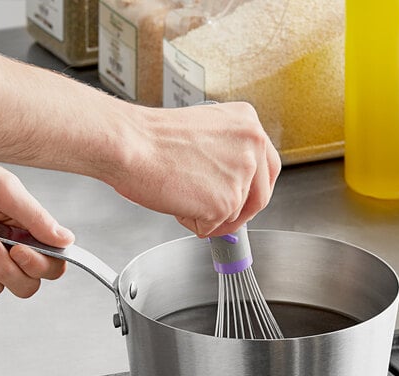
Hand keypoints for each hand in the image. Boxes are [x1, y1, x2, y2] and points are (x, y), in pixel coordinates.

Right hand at [112, 101, 280, 237]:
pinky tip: (176, 201)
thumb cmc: (152, 138)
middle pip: (259, 197)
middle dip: (237, 212)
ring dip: (207, 214)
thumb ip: (228, 154)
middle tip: (212, 212)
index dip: (253, 190)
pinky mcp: (225, 203)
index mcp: (249, 124)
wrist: (131, 144)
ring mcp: (241, 176)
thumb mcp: (205, 133)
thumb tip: (231, 184)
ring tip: (180, 192)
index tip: (242, 200)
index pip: (268, 168)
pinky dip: (192, 223)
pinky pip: (213, 228)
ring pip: (234, 215)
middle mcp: (253, 147)